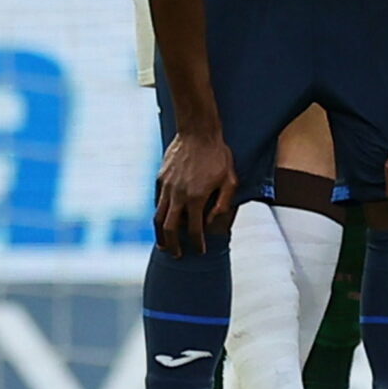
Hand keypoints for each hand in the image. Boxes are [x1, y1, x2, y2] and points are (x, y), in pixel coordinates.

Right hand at [154, 132, 237, 255]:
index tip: (200, 251)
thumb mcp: (230, 179)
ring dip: (160, 235)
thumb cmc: (219, 155)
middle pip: (170, 229)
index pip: (195, 230)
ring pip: (158, 218)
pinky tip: (163, 222)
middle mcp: (178, 195)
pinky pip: (157, 203)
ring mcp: (166, 188)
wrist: (198, 132)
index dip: (197, 244)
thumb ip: (223, 202)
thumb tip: (213, 221)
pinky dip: (158, 216)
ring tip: (164, 246)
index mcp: (197, 197)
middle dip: (173, 246)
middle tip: (177, 255)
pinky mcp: (160, 180)